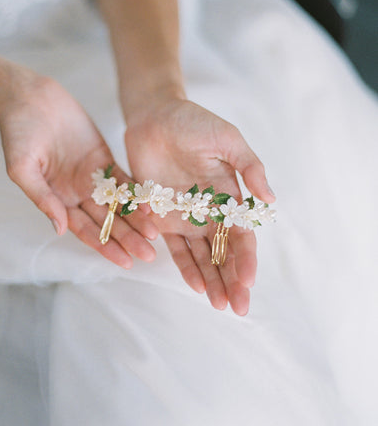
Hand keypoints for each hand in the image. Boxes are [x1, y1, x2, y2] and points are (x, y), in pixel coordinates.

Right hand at [0, 69, 157, 267]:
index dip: (105, 246)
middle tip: (149, 255)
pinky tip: (152, 205)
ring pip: (119, 204)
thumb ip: (41, 197)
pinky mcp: (103, 159)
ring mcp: (92, 178)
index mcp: (56, 201)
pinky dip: (137, 193)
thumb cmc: (17, 134)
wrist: (29, 98)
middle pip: (107, 222)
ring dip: (137, 220)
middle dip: (127, 239)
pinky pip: (124, 180)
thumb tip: (59, 229)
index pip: (85, 230)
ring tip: (156, 235)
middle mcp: (77, 194)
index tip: (125, 261)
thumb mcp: (21, 168)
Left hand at [125, 98, 274, 314]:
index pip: (241, 235)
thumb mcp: (228, 139)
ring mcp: (185, 216)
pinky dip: (185, 266)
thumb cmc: (193, 123)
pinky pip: (174, 247)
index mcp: (229, 195)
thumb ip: (250, 167)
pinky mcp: (160, 216)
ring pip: (201, 257)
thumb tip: (271, 200)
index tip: (248, 281)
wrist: (154, 116)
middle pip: (224, 254)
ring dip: (211, 281)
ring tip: (219, 305)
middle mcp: (209, 211)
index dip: (246, 259)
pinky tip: (195, 286)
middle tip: (238, 308)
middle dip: (232, 281)